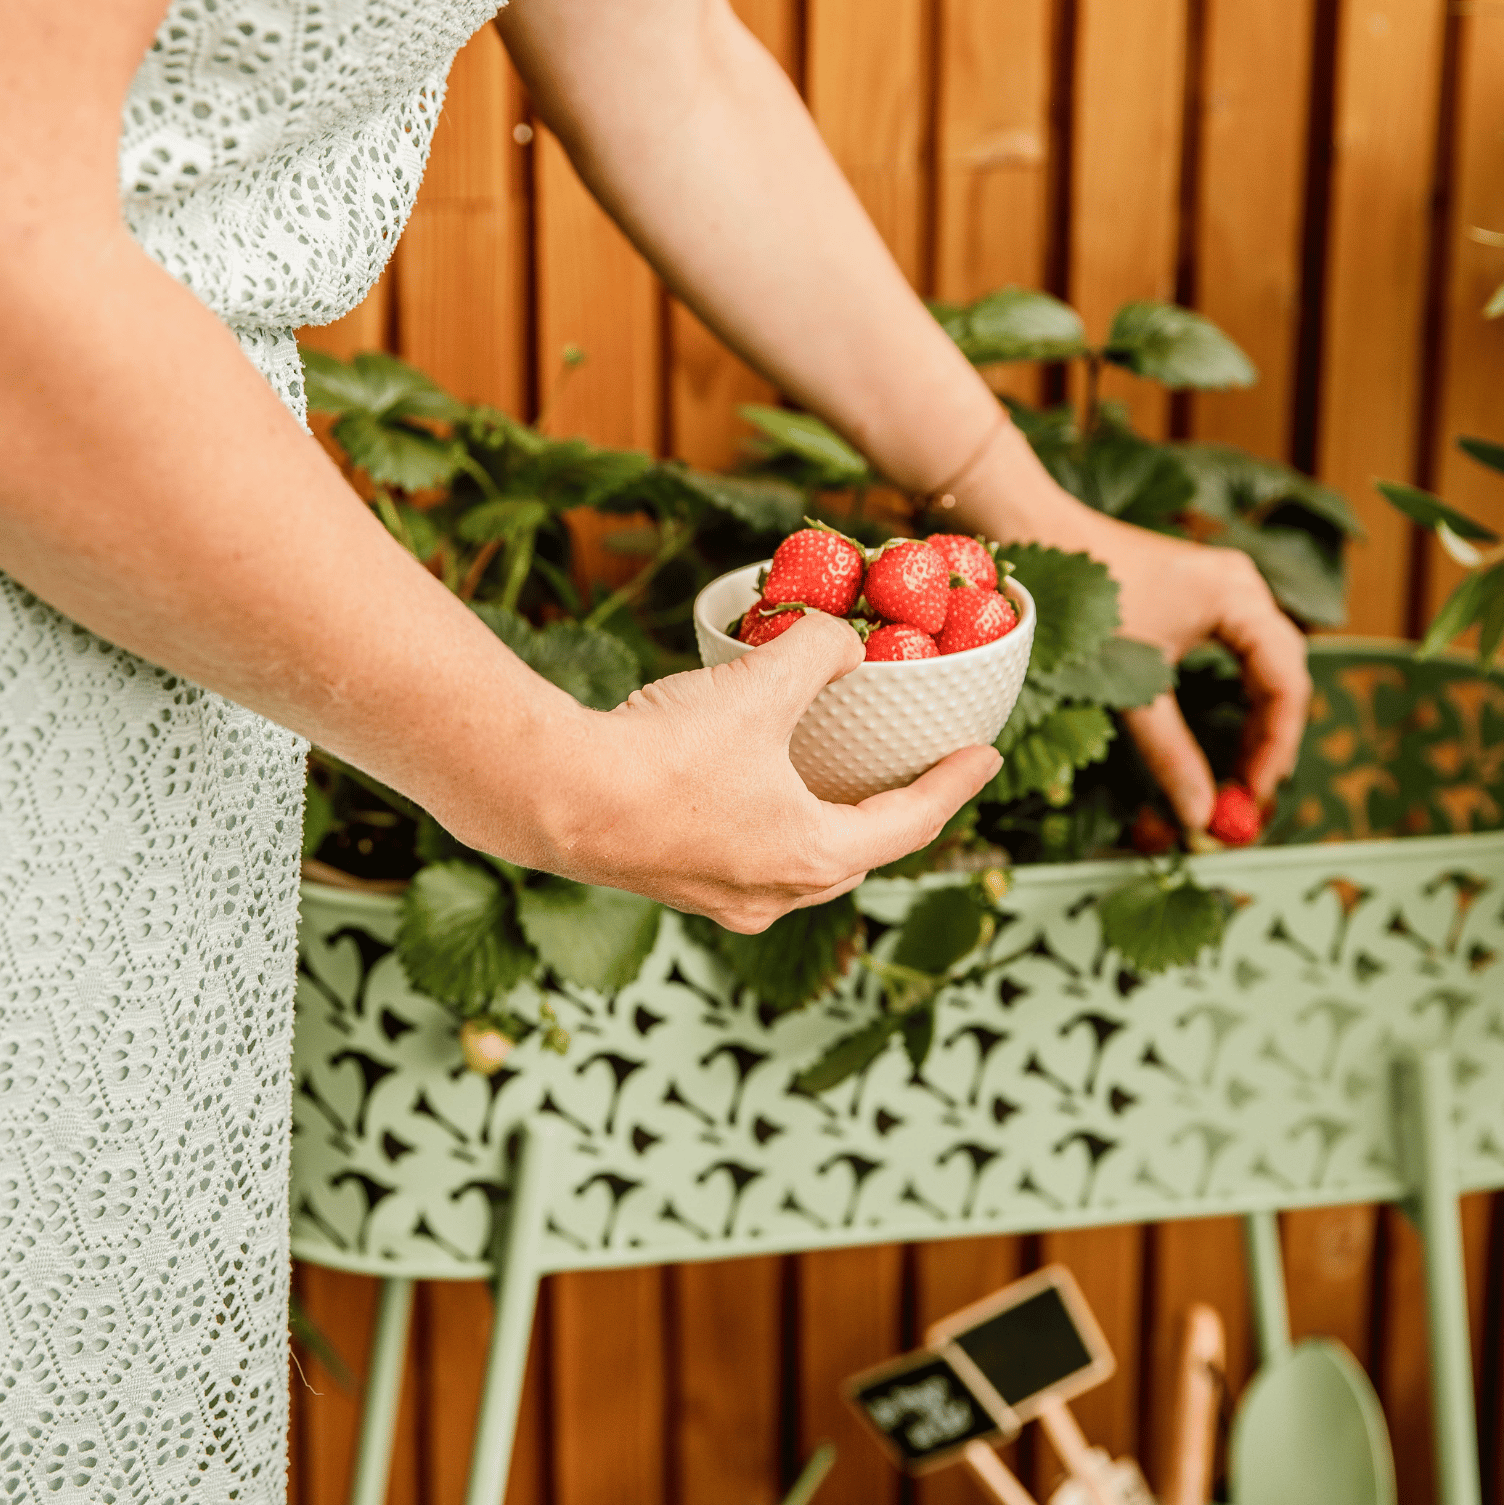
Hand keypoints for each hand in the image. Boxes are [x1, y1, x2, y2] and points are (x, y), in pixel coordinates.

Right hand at [567, 611, 1002, 931]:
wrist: (554, 797)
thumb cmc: (666, 754)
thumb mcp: (761, 687)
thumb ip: (819, 653)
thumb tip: (843, 641)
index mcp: (814, 855)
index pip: (912, 823)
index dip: (955, 785)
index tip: (986, 758)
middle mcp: (774, 893)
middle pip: (856, 857)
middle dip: (890, 819)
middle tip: (908, 777)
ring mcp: (721, 900)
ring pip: (798, 869)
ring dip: (824, 831)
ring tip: (831, 791)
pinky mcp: (674, 887)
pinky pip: (746, 864)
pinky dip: (768, 833)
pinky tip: (748, 798)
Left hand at [1085, 517, 1310, 830]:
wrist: (1036, 533)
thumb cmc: (1080, 601)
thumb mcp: (1129, 683)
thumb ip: (1169, 750)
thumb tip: (1198, 813)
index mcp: (1239, 598)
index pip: (1286, 684)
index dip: (1276, 749)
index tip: (1251, 799)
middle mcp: (1242, 589)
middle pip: (1282, 678)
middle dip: (1267, 743)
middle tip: (1245, 800)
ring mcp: (1222, 591)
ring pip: (1262, 670)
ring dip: (1252, 725)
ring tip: (1235, 778)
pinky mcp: (1197, 600)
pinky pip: (1236, 658)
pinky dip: (1231, 701)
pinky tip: (1219, 737)